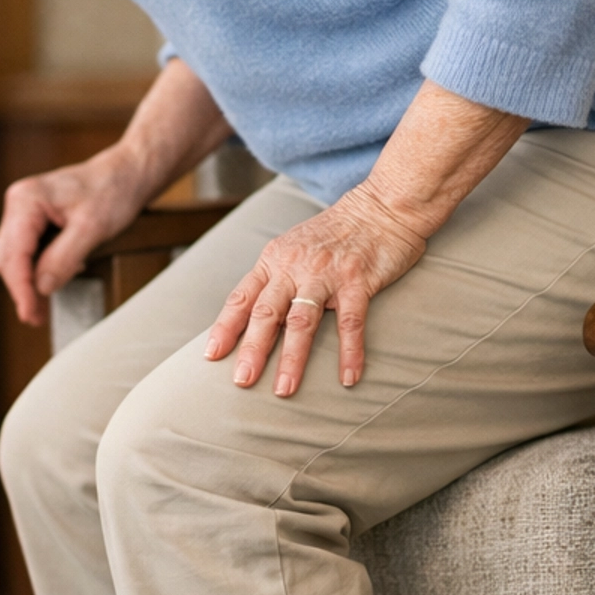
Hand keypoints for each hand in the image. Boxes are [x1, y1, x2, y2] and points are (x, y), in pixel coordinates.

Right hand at [0, 150, 148, 326]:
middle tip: (37, 317)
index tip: (30, 313)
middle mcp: (19, 203)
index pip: (14, 254)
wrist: (127, 173)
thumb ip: (63, 258)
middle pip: (7, 258)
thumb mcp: (92, 229)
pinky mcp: (33, 219)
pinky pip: (26, 251)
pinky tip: (54, 279)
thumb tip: (41, 287)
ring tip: (44, 306)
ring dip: (27, 282)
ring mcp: (24, 211)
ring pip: (13, 257)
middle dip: (22, 289)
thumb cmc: (113, 191)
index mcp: (26, 200)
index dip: (21, 288)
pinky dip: (35, 270)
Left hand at [205, 184, 426, 395]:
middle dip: (252, 348)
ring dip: (292, 358)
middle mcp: (295, 266)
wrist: (383, 206)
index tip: (212, 355)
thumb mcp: (296, 247)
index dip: (226, 327)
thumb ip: (277, 277)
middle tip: (241, 380)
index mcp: (275, 259)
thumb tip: (257, 315)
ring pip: (301, 320)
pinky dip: (349, 353)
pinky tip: (348, 378)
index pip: (242, 297)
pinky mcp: (358, 281)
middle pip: (266, 312)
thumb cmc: (338, 232)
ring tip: (284, 389)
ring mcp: (326, 274)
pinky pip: (351, 323)